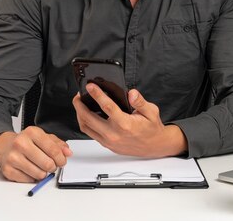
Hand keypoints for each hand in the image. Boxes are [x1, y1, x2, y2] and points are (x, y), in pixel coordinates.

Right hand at [0, 127, 72, 182]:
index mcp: (32, 132)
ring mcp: (13, 157)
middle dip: (53, 167)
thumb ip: (58, 144)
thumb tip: (67, 153)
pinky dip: (32, 177)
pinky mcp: (8, 170)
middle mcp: (21, 143)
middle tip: (51, 164)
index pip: (53, 150)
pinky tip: (29, 169)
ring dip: (43, 173)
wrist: (4, 146)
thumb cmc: (26, 142)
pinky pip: (29, 180)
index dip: (61, 159)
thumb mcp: (43, 137)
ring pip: (39, 174)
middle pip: (47, 164)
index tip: (62, 161)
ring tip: (39, 166)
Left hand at [72, 84, 187, 156]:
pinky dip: (85, 123)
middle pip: (89, 118)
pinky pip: (90, 133)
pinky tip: (85, 115)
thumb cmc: (152, 128)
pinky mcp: (107, 145)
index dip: (97, 94)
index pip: (107, 107)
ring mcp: (109, 141)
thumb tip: (131, 93)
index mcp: (125, 124)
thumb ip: (140, 101)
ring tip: (79, 103)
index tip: (90, 86)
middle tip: (78, 95)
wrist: (154, 147)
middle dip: (80, 105)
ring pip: (86, 127)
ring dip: (79, 114)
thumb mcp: (151, 111)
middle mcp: (114, 134)